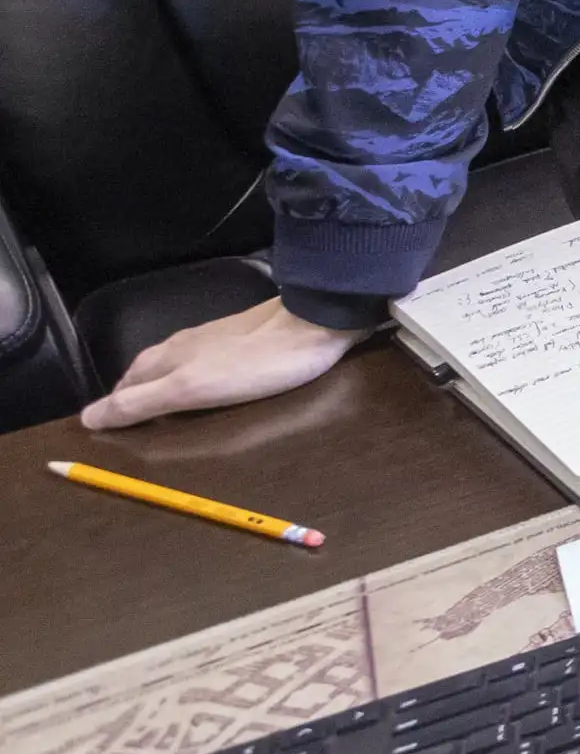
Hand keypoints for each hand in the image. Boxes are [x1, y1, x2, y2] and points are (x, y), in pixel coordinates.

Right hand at [82, 297, 368, 429]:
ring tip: (164, 412)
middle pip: (146, 374)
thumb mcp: (191, 389)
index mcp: (165, 357)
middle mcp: (183, 344)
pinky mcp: (245, 340)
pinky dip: (194, 380)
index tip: (105, 431)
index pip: (124, 386)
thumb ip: (141, 402)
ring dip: (163, 388)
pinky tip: (209, 388)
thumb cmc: (255, 362)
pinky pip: (206, 363)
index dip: (113, 408)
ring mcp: (215, 339)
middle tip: (130, 426)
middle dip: (134, 398)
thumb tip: (87, 417)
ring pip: (174, 366)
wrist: (317, 322)